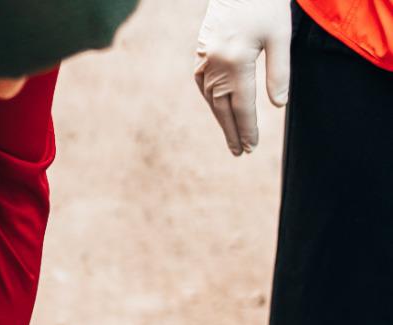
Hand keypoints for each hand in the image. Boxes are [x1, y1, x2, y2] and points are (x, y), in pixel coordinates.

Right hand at [194, 0, 290, 154]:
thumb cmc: (265, 2)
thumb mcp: (280, 35)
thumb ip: (279, 72)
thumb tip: (278, 105)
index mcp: (236, 62)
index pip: (243, 106)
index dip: (248, 129)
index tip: (252, 147)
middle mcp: (215, 64)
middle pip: (223, 108)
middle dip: (233, 131)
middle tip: (240, 152)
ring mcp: (204, 58)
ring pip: (211, 98)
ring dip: (221, 119)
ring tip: (232, 135)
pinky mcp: (201, 50)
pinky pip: (203, 84)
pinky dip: (211, 100)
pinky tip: (218, 108)